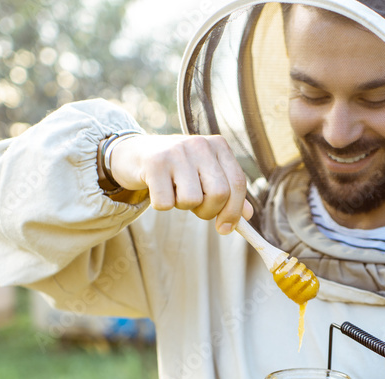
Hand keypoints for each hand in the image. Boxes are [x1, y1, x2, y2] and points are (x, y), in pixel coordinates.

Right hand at [109, 134, 253, 233]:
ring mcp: (176, 151)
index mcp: (218, 145)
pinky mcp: (154, 162)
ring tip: (175, 192)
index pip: (238, 183)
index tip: (225, 228)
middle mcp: (200, 144)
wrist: (135, 153)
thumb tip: (248, 216)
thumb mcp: (205, 175)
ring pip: (192, 200)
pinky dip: (162, 205)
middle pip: (219, 193)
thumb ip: (228, 193)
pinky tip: (158, 189)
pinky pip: (166, 202)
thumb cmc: (177, 170)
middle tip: (196, 209)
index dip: (234, 210)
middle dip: (209, 211)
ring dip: (183, 207)